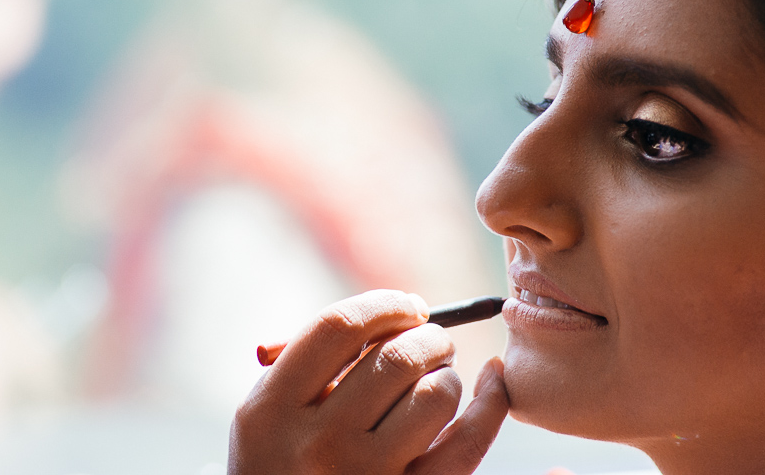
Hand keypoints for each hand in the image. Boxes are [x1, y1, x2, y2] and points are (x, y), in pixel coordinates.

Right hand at [228, 289, 508, 473]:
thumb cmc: (281, 460)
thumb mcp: (272, 410)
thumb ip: (316, 359)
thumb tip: (403, 315)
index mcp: (274, 407)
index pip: (340, 326)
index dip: (385, 304)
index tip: (407, 307)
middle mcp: (320, 442)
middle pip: (395, 357)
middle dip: (428, 336)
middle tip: (430, 342)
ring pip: (435, 395)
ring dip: (448, 372)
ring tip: (438, 376)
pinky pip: (468, 442)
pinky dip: (491, 401)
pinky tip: (493, 379)